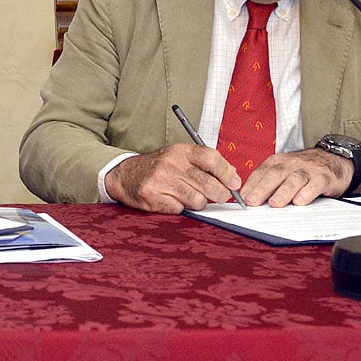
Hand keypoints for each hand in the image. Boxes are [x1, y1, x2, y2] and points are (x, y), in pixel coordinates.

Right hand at [105, 143, 242, 213]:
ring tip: (189, 197)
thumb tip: (234, 177)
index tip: (235, 184)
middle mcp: (171, 163)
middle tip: (218, 196)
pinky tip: (172, 200)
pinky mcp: (153, 196)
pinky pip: (180, 209)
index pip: (211, 158)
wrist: (126, 175)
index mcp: (181, 151)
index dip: (227, 173)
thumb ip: (206, 164)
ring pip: (198, 200)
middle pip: (209, 184)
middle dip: (220, 195)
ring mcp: (161, 180)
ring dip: (198, 203)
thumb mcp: (180, 157)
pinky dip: (180, 208)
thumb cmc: (160, 167)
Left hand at [241, 148, 352, 206]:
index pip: (261, 173)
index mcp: (277, 162)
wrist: (333, 159)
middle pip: (274, 175)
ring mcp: (308, 170)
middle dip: (261, 189)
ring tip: (274, 204)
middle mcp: (291, 164)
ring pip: (293, 179)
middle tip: (252, 202)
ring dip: (283, 192)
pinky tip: (300, 202)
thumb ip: (269, 182)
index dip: (250, 185)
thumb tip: (248, 199)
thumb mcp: (284, 171)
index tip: (241, 198)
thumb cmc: (303, 170)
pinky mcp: (324, 177)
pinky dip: (307, 193)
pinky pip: (315, 184)